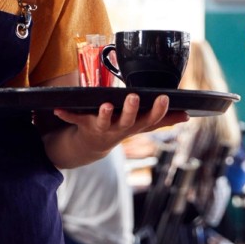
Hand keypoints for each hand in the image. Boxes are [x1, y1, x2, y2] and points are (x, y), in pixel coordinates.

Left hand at [53, 94, 186, 156]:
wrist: (93, 146)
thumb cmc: (121, 129)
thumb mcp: (142, 125)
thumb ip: (162, 120)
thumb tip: (187, 116)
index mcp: (134, 126)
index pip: (150, 119)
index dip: (158, 110)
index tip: (164, 97)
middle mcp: (119, 128)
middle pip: (127, 121)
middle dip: (130, 110)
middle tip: (132, 96)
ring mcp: (101, 128)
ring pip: (103, 121)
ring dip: (104, 114)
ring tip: (105, 104)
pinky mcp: (83, 125)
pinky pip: (73, 119)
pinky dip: (66, 114)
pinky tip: (57, 108)